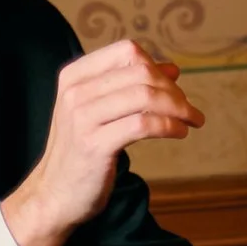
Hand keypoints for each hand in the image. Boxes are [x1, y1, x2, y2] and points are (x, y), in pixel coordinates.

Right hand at [1, 39, 203, 245]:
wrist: (54, 194)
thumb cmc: (81, 151)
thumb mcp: (98, 110)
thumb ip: (130, 87)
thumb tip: (172, 69)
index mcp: (74, 76)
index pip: (127, 52)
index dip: (156, 66)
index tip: (172, 87)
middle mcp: (75, 92)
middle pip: (140, 73)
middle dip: (173, 90)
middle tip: (189, 109)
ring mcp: (82, 118)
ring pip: (144, 96)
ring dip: (178, 107)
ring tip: (192, 120)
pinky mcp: (94, 145)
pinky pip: (142, 124)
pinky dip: (169, 125)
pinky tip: (180, 132)